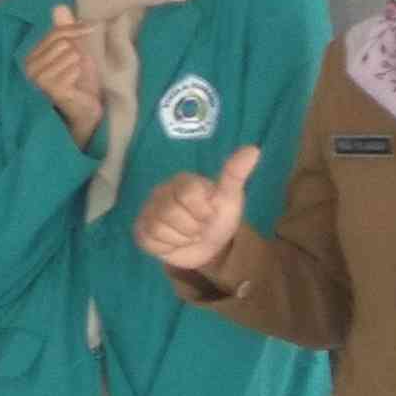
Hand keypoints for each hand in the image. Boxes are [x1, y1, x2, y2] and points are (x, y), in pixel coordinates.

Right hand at [24, 2, 102, 143]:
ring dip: (78, 64)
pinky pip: (73, 67)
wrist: (85, 109)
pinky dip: (79, 73)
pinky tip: (76, 85)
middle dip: (76, 50)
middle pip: (61, 42)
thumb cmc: (78, 82)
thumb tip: (59, 6)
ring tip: (75, 77)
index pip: (54, 33)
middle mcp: (30, 68)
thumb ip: (64, 30)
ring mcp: (39, 80)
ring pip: (68, 53)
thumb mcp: (73, 51)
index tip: (91, 26)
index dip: (74, 28)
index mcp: (32, 57)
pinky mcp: (51, 89)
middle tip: (78, 66)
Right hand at [135, 146, 260, 284]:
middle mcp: (161, 192)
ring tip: (187, 235)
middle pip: (172, 213)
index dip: (202, 210)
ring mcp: (148, 211)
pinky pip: (151, 240)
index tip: (210, 213)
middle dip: (192, 227)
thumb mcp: (230, 197)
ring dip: (181, 238)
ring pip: (160, 228)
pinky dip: (168, 246)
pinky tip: (174, 241)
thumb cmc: (218, 217)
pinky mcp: (141, 231)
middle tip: (199, 226)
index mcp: (182, 181)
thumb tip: (254, 149)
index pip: (187, 193)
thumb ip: (235, 174)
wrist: (209, 246)